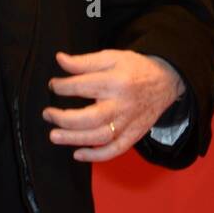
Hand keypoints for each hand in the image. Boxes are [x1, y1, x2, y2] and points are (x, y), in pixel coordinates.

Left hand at [43, 49, 184, 162]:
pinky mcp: (134, 134)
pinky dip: (97, 155)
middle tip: (47, 114)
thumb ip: (84, 61)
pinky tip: (78, 154)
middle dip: (65, 119)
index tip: (53, 86)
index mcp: (115, 82)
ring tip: (54, 136)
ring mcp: (129, 122)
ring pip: (101, 136)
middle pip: (91, 117)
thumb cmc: (135, 68)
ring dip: (75, 139)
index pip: (83, 86)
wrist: (166, 81)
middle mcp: (122, 104)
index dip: (62, 87)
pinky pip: (116, 149)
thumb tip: (60, 59)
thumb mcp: (111, 57)